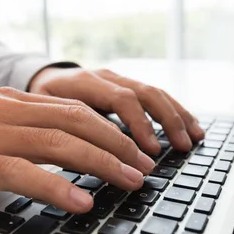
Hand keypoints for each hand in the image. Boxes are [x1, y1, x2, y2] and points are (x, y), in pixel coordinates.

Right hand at [0, 87, 153, 212]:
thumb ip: (23, 129)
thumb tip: (65, 146)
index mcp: (14, 101)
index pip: (75, 109)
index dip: (112, 129)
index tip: (137, 149)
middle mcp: (8, 110)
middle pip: (77, 122)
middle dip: (118, 144)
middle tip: (146, 166)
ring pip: (59, 143)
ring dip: (101, 163)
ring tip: (129, 181)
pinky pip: (23, 172)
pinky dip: (56, 186)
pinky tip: (79, 200)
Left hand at [29, 67, 204, 153]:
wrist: (41, 81)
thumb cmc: (40, 105)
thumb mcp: (46, 117)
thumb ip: (71, 131)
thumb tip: (100, 157)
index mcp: (84, 82)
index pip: (120, 99)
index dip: (139, 125)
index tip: (150, 150)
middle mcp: (105, 77)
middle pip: (144, 93)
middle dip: (166, 121)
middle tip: (181, 147)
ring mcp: (118, 79)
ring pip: (154, 92)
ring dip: (176, 116)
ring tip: (193, 138)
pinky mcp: (126, 86)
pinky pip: (155, 96)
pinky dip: (174, 111)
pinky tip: (189, 126)